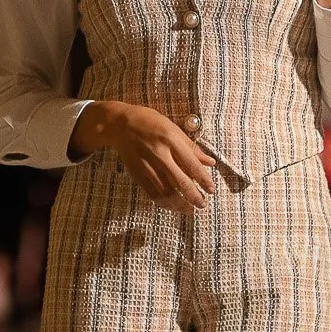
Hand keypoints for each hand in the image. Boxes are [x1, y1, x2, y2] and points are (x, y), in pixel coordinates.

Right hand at [71, 101, 216, 211]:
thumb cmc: (149, 122)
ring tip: (189, 210)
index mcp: (171, 140)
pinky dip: (163, 202)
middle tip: (202, 204)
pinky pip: (151, 193)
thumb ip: (191, 147)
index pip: (191, 164)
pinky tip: (171, 206)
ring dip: (179, 204)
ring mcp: (146, 165)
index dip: (203, 180)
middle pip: (180, 181)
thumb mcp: (173, 128)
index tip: (211, 190)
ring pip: (165, 191)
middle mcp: (159, 154)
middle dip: (193, 196)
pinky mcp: (137, 173)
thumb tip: (210, 162)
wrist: (119, 124)